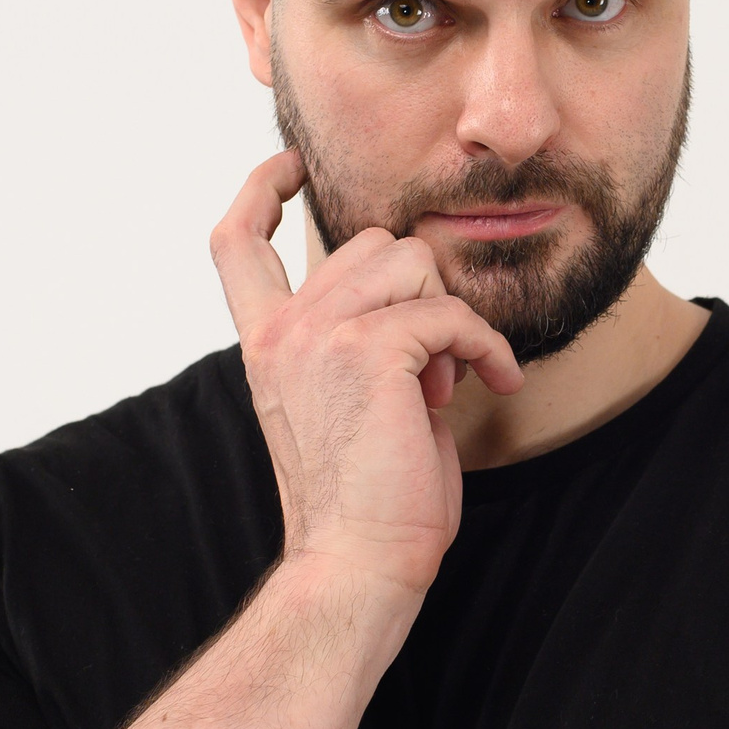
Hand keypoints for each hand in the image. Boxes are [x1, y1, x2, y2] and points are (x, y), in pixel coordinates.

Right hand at [210, 148, 520, 599]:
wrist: (359, 564)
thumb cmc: (369, 499)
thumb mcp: (347, 399)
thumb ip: (357, 338)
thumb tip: (415, 288)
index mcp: (266, 344)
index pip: (236, 241)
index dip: (260, 188)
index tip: (289, 165)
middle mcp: (281, 332)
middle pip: (368, 242)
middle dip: (420, 291)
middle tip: (429, 369)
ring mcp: (318, 337)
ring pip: (412, 262)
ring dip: (448, 319)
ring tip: (441, 385)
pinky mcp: (370, 352)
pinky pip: (451, 315)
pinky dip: (485, 348)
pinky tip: (491, 386)